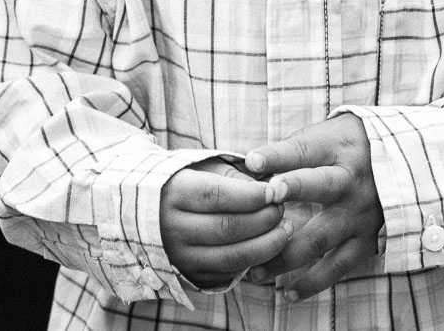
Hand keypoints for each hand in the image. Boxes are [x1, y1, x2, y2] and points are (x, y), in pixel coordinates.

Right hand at [161, 159, 289, 289]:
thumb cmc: (192, 184)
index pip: (216, 195)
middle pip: (227, 227)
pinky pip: (231, 272)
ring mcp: (181, 256)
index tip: (274, 191)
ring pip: (232, 255)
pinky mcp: (193, 276)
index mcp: (175, 194)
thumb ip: (237, 175)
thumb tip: (269, 189)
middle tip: (282, 208)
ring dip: (267, 243)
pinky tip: (271, 245)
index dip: (250, 195)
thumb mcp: (207, 168)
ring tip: (286, 228)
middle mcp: (173, 228)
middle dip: (264, 218)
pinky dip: (257, 260)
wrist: (157, 213)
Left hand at [242, 115, 384, 300]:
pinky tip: (288, 293)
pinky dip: (313, 282)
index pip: (305, 149)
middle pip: (322, 185)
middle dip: (294, 188)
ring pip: (322, 236)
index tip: (252, 161)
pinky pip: (338, 266)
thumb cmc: (350, 147)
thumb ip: (292, 150)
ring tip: (255, 269)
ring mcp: (360, 214)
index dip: (279, 155)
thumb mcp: (327, 134)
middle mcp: (351, 182)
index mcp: (338, 149)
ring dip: (287, 254)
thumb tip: (249, 167)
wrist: (406, 163)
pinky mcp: (366, 240)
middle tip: (267, 195)